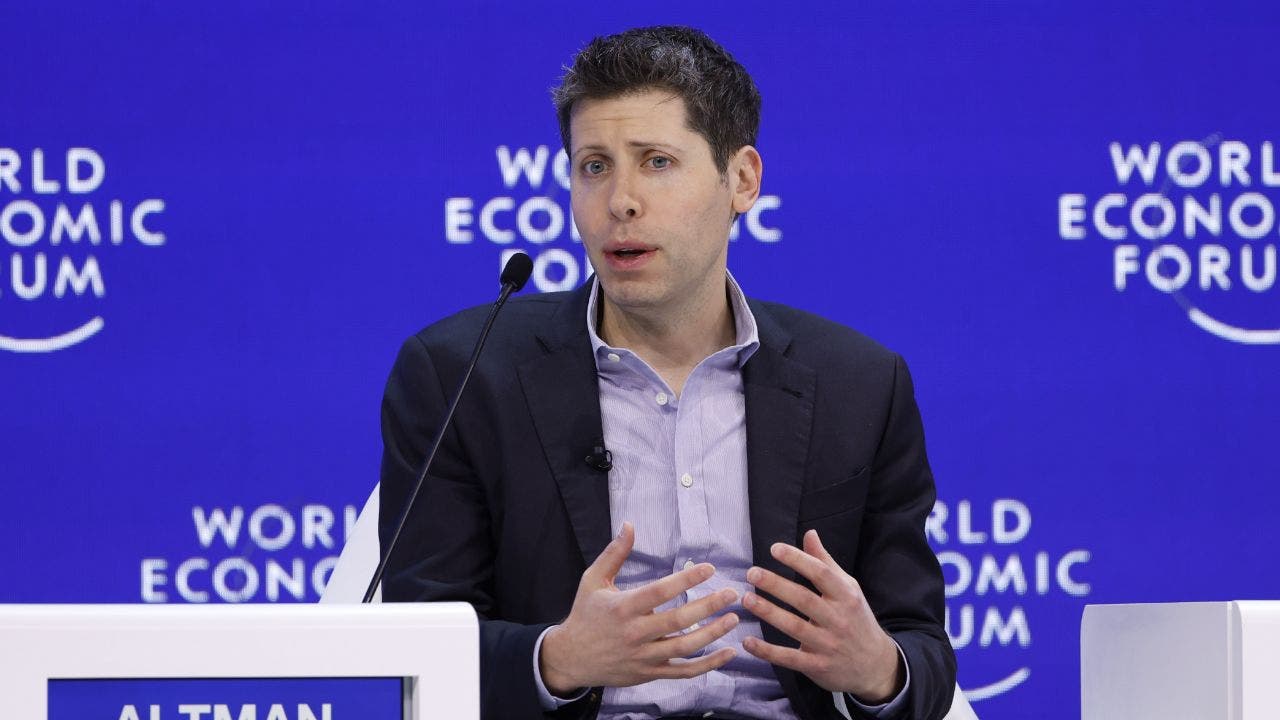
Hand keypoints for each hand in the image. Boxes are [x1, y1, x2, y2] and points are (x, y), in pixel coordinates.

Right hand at [539, 522, 739, 694]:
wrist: (570, 657)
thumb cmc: (585, 614)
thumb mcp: (593, 580)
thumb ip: (614, 553)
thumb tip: (629, 525)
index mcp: (623, 608)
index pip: (660, 592)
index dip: (686, 579)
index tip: (710, 568)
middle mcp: (635, 633)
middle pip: (678, 621)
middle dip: (708, 606)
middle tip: (732, 594)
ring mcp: (643, 656)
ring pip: (685, 648)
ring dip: (713, 633)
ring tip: (733, 618)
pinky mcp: (649, 673)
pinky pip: (683, 672)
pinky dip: (708, 665)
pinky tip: (727, 652)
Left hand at [741, 529, 902, 702]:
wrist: (875, 665)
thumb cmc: (856, 618)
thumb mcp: (848, 589)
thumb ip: (825, 563)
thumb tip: (809, 533)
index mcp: (846, 596)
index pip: (821, 574)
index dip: (797, 560)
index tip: (774, 548)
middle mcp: (838, 619)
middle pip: (804, 599)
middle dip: (776, 585)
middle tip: (752, 573)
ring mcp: (828, 644)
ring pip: (794, 627)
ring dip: (768, 613)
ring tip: (746, 599)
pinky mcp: (817, 666)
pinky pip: (789, 658)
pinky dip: (767, 651)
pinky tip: (748, 641)